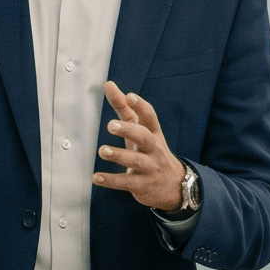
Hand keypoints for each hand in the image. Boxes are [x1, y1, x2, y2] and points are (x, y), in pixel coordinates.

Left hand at [95, 81, 186, 211]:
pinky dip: (111, 180)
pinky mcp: (142, 185)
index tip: (129, 97)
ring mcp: (150, 167)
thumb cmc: (150, 152)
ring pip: (135, 160)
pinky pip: (126, 182)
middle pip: (144, 137)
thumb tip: (108, 84)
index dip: (140, 106)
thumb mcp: (141, 131)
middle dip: (129, 130)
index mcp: (154, 133)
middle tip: (111, 125)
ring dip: (118, 155)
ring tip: (102, 151)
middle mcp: (154, 149)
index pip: (150, 117)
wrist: (174, 186)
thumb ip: (124, 109)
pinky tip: (96, 177)